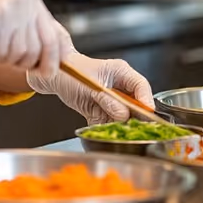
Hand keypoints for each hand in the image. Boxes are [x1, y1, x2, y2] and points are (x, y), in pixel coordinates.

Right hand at [0, 0, 63, 74]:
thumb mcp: (13, 2)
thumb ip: (32, 22)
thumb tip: (56, 52)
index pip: (51, 36)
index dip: (52, 59)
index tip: (47, 72)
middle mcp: (20, 3)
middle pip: (33, 50)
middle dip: (22, 62)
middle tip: (8, 58)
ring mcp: (2, 11)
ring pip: (14, 54)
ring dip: (2, 57)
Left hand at [27, 41, 154, 124]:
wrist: (55, 76)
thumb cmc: (72, 72)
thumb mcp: (91, 84)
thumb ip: (108, 100)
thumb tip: (123, 114)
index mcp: (122, 73)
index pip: (141, 86)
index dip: (146, 100)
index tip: (148, 113)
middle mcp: (120, 88)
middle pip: (136, 105)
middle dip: (134, 117)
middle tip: (130, 126)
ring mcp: (113, 101)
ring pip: (124, 118)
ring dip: (119, 126)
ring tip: (113, 130)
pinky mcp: (103, 113)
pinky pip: (109, 125)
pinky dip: (106, 130)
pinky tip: (100, 130)